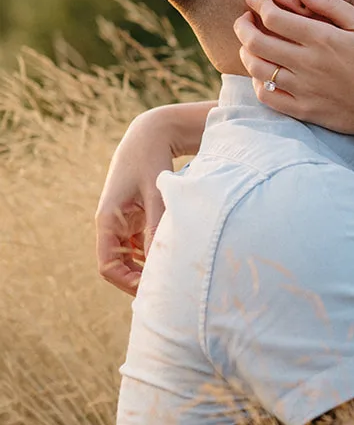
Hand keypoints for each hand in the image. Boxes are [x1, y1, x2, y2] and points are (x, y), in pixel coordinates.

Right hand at [94, 110, 175, 293]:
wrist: (150, 135)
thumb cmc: (151, 161)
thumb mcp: (156, 195)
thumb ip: (156, 229)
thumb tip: (159, 265)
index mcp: (107, 221)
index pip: (108, 266)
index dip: (127, 282)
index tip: (152, 288)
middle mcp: (111, 225)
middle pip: (119, 266)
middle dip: (139, 280)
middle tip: (169, 289)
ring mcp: (123, 223)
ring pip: (130, 258)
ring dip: (148, 268)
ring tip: (175, 276)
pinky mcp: (135, 219)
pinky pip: (140, 246)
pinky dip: (153, 254)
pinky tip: (174, 258)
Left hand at [234, 0, 353, 136]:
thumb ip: (332, 6)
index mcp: (322, 39)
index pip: (274, 17)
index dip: (257, 5)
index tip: (253, 0)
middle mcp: (307, 64)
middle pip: (257, 41)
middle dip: (242, 26)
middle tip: (244, 19)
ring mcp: (303, 89)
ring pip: (256, 69)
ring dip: (246, 52)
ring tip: (249, 44)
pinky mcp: (303, 110)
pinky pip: (267, 97)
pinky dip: (256, 83)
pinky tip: (262, 74)